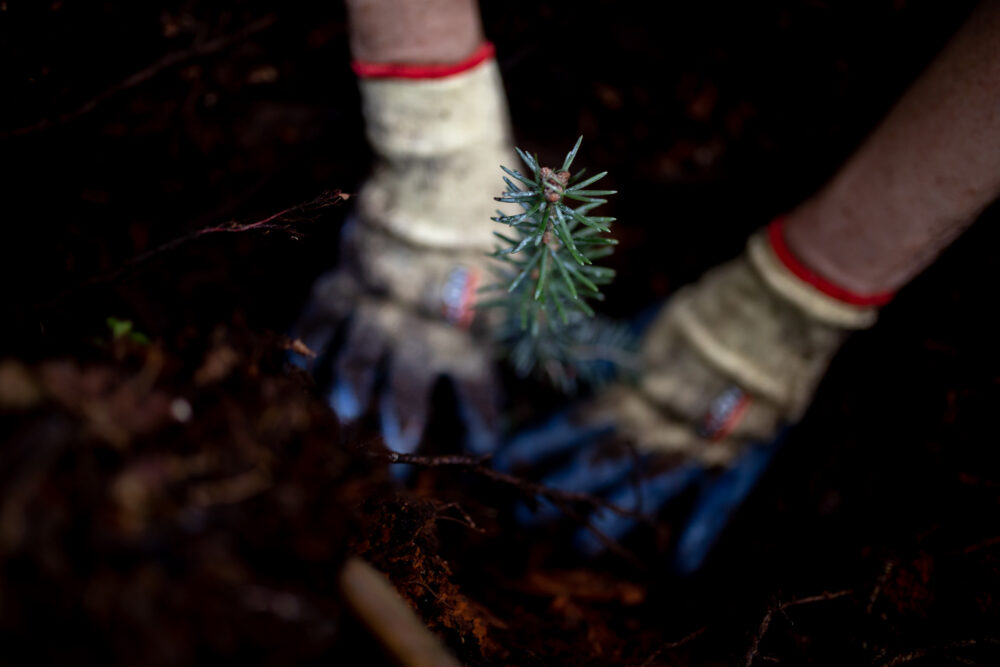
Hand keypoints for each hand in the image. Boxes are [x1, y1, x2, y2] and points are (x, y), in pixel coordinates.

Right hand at [292, 48, 513, 455]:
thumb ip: (537, 311)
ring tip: (347, 415)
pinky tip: (299, 364)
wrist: (444, 166)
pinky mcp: (346, 274)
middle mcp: (418, 327)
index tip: (486, 440)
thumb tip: (573, 347)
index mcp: (469, 330)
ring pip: (356, 361)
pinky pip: (319, 315)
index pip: (477, 390)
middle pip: (407, 387)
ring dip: (351, 390)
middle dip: (402, 418)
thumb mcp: (529, 267)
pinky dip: (307, 338)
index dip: (481, 420)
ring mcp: (377, 303)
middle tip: (398, 446)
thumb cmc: (496, 215)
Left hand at [494, 222, 881, 572]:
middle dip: (555, 494)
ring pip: (641, 495)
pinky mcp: (738, 457)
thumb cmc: (703, 313)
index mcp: (626, 393)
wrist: (772, 309)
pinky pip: (716, 503)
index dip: (533, 447)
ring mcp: (695, 448)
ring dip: (609, 524)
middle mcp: (652, 428)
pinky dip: (699, 534)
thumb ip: (605, 353)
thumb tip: (562, 352)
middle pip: (592, 468)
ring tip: (577, 551)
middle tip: (520, 522)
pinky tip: (679, 567)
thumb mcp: (642, 329)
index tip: (500, 465)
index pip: (565, 425)